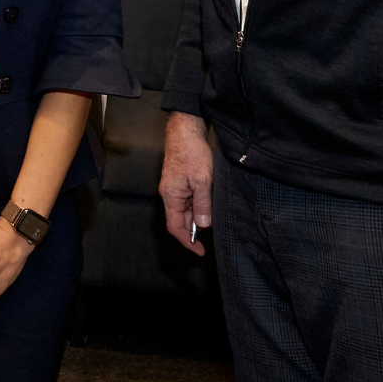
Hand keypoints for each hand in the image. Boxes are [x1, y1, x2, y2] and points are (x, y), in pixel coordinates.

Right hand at [158, 111, 213, 255]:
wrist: (185, 130)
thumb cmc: (192, 153)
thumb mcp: (202, 181)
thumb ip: (203, 205)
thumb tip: (203, 226)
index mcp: (171, 196)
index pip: (175, 227)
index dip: (187, 241)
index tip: (200, 251)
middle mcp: (169, 194)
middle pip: (179, 220)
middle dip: (193, 231)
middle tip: (210, 238)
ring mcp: (174, 187)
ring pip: (184, 210)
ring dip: (196, 218)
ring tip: (212, 221)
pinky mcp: (179, 180)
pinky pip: (187, 200)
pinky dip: (197, 207)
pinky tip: (208, 205)